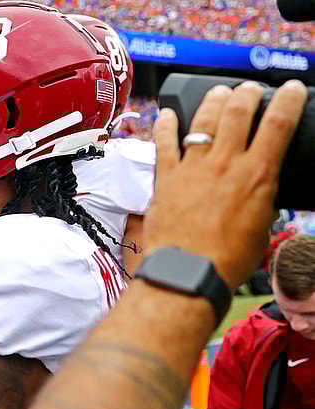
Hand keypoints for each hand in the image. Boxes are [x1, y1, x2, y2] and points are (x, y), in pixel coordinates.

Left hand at [147, 80, 306, 288]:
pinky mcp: (165, 177)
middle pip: (237, 113)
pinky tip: (166, 114)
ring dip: (213, 102)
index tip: (293, 89)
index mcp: (256, 175)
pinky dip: (165, 125)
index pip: (278, 125)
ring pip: (203, 121)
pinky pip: (164, 143)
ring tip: (220, 92)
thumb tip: (260, 194)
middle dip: (247, 94)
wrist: (187, 271)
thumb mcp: (261, 227)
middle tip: (251, 89)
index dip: (288, 101)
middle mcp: (224, 164)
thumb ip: (261, 202)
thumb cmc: (228, 258)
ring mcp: (192, 167)